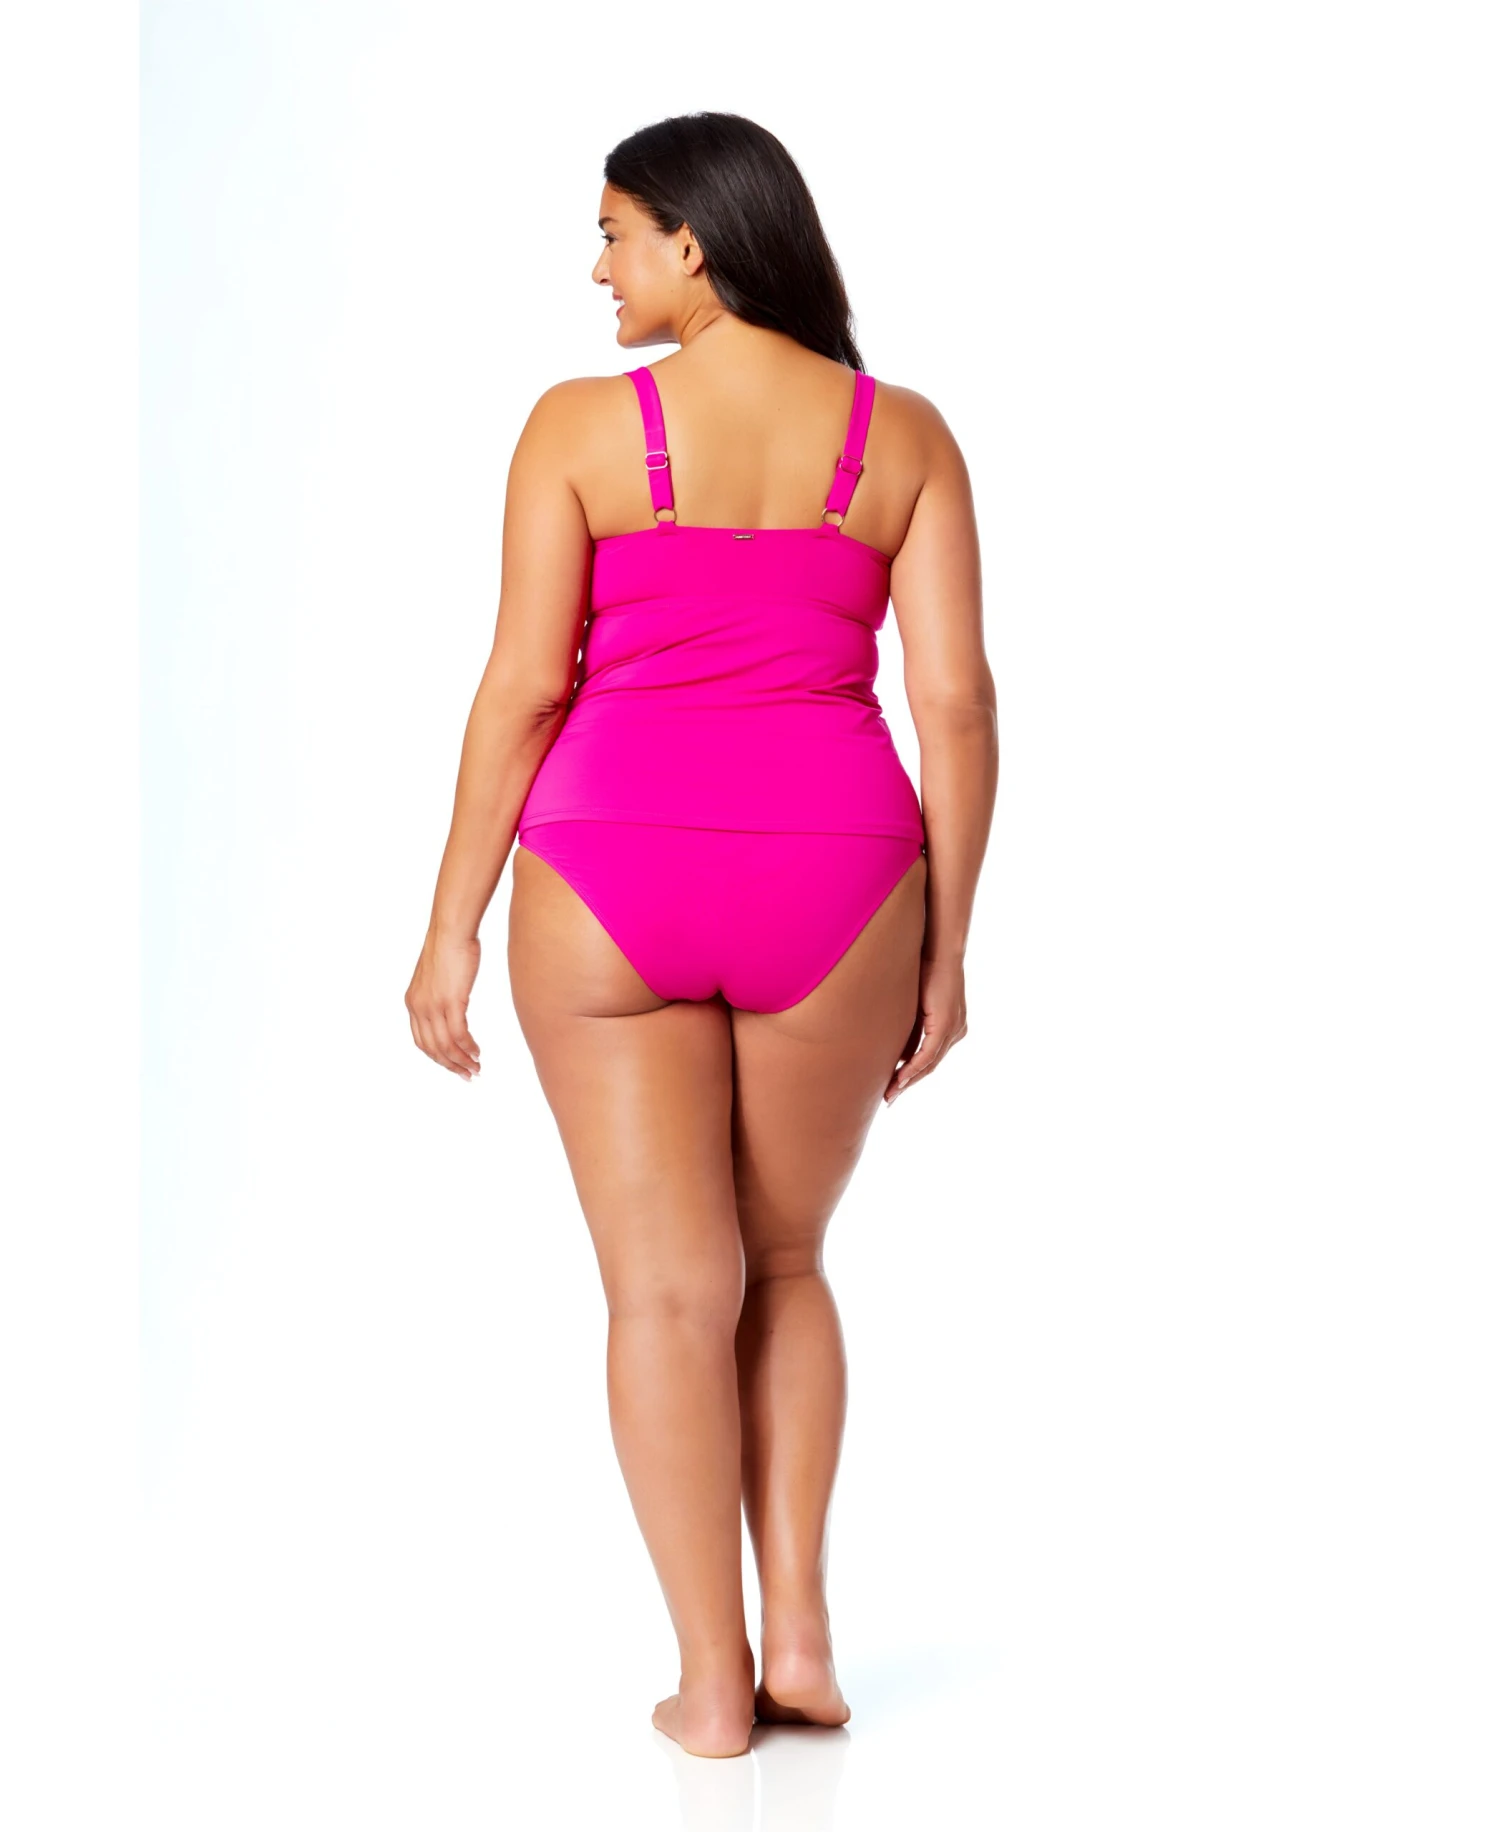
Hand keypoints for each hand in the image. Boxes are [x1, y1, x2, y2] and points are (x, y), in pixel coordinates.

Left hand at [406, 930, 481, 1078]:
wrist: (451, 930)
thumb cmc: (449, 946)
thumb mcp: (437, 976)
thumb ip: (440, 994)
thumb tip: (453, 1005)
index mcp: (412, 1003)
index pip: (421, 1041)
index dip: (437, 1058)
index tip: (453, 1066)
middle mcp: (418, 1008)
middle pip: (432, 1049)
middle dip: (451, 1066)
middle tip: (468, 1075)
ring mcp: (433, 1006)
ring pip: (446, 1045)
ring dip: (462, 1060)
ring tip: (476, 1068)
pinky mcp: (450, 1001)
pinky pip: (459, 1034)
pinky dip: (468, 1047)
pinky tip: (478, 1052)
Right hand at [884, 954, 966, 1103]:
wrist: (939, 949)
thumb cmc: (925, 967)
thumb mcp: (915, 1001)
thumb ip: (909, 1023)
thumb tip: (895, 1043)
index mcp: (951, 1025)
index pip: (930, 1056)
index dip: (912, 1073)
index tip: (895, 1085)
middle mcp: (956, 1030)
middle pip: (930, 1065)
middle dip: (908, 1083)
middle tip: (890, 1098)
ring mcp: (954, 1029)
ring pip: (929, 1064)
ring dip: (908, 1080)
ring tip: (891, 1093)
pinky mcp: (946, 1025)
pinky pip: (928, 1054)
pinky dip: (913, 1068)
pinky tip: (900, 1078)